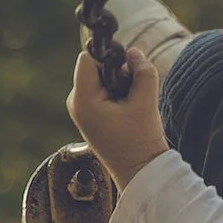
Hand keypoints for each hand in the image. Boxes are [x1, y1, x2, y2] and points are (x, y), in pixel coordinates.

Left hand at [67, 45, 167, 188]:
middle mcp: (76, 102)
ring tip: (131, 105)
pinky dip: (116, 93)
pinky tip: (127, 111)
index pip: (88, 59)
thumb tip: (134, 52)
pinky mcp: (89, 114)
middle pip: (93, 67)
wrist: (139, 171)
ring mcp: (81, 109)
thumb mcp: (146, 102)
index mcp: (83, 100)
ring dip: (118, 84)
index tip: (128, 67)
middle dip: (116, 72)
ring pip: (99, 78)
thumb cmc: (141, 141)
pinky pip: (101, 91)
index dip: (108, 56)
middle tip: (133, 92)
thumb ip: (143, 72)